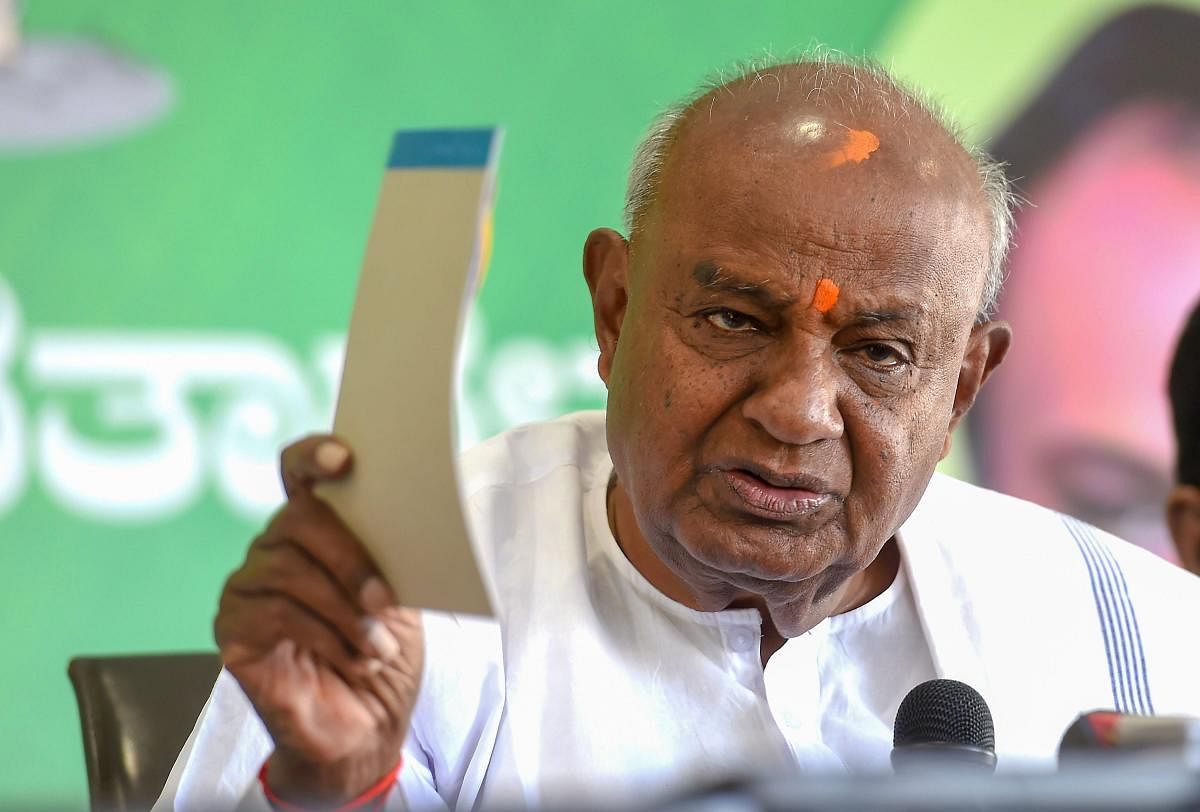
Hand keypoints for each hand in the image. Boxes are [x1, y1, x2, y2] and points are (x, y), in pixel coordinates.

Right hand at [214, 435, 423, 804]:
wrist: (365, 728)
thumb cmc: (382, 655)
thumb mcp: (401, 597)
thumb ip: (392, 553)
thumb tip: (410, 512)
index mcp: (316, 532)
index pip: (298, 472)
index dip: (314, 455)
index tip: (344, 457)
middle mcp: (274, 550)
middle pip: (298, 520)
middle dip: (350, 559)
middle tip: (385, 600)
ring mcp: (247, 588)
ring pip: (288, 570)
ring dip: (345, 610)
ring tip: (377, 646)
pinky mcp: (233, 631)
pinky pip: (274, 614)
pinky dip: (324, 637)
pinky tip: (353, 659)